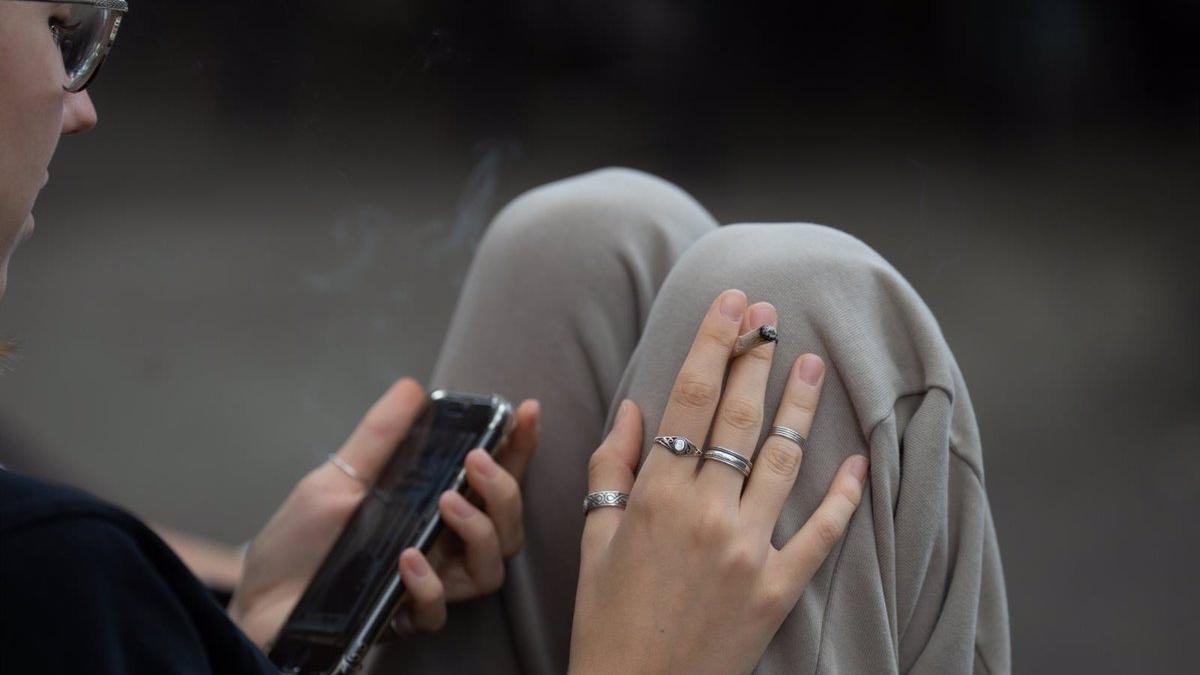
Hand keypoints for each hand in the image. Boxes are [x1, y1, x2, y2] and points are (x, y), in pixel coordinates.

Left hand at [228, 378, 538, 647]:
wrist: (256, 601)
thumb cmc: (298, 543)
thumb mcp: (337, 478)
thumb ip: (379, 438)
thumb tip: (413, 388)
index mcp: (432, 509)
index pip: (491, 478)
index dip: (518, 448)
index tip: (527, 412)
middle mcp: (441, 547)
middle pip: (507, 528)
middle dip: (505, 490)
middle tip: (476, 461)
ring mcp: (428, 585)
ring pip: (490, 570)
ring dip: (479, 531)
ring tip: (446, 504)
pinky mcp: (403, 618)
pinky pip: (440, 609)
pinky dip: (430, 583)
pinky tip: (407, 560)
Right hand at [570, 290, 868, 674]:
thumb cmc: (607, 620)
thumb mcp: (593, 542)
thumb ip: (611, 470)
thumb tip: (632, 411)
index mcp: (654, 496)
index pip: (689, 400)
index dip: (714, 343)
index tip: (733, 304)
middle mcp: (704, 513)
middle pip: (738, 416)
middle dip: (756, 357)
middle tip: (773, 314)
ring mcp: (747, 550)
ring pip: (783, 460)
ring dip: (800, 406)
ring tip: (813, 364)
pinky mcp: (778, 588)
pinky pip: (820, 533)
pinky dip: (843, 496)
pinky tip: (858, 462)